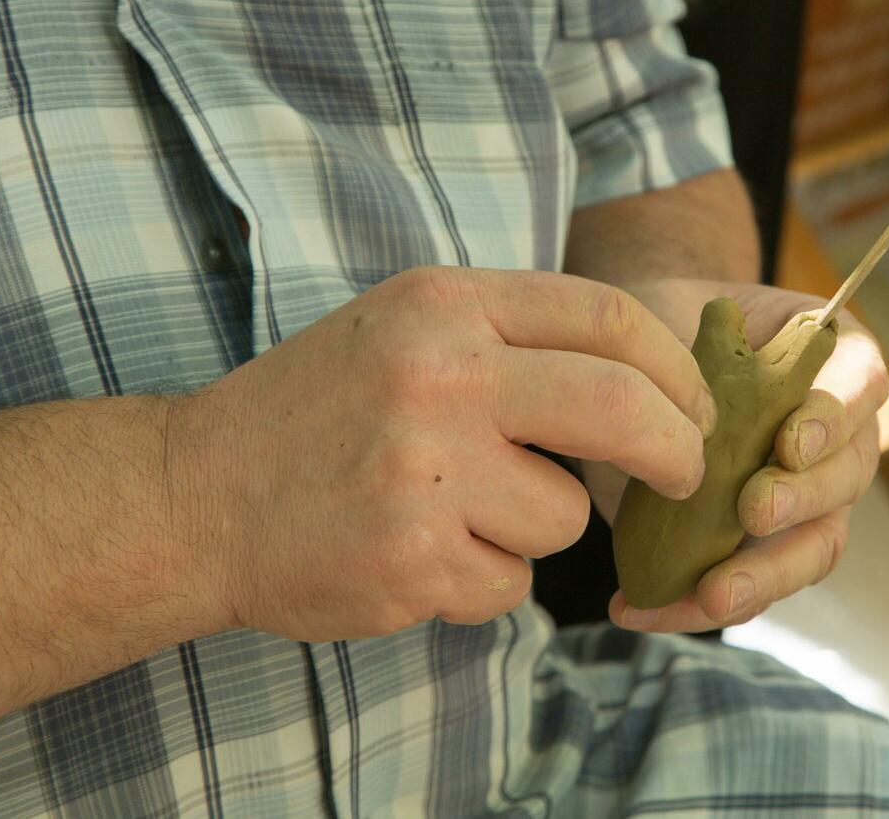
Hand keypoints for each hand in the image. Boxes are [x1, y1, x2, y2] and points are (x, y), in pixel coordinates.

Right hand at [169, 266, 716, 641]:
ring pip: (564, 515)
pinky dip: (482, 577)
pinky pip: (509, 581)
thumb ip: (510, 337)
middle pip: (622, 410)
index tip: (694, 406)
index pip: (608, 316)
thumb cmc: (314, 409)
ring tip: (455, 512)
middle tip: (683, 473)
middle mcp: (440, 378)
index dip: (674, 368)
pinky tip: (418, 551)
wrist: (194, 493)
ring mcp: (426, 472)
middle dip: (676, 451)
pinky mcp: (414, 559)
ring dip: (535, 526)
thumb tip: (645, 377)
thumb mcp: (404, 328)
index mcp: (444, 306)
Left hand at [591, 278, 887, 633]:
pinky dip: (696, 605)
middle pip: (845, 481)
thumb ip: (714, 343)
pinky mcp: (758, 549)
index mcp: (837, 367)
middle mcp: (837, 442)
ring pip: (811, 550)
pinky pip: (749, 586)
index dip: (832, 419)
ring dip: (764, 579)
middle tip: (754, 511)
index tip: (790, 441)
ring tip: (710, 595)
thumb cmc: (685, 328)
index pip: (859, 387)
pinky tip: (643, 608)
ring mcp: (806, 503)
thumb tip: (690, 396)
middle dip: (802, 501)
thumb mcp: (700, 317)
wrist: (642, 363)